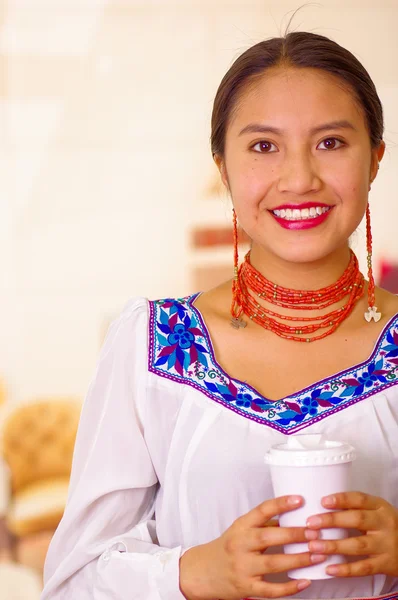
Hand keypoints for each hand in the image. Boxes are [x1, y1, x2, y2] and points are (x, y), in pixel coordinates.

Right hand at [179, 495, 324, 599]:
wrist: (201, 572)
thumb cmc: (226, 548)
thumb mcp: (240, 530)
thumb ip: (263, 524)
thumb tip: (293, 516)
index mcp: (241, 526)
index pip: (261, 510)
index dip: (281, 504)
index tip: (300, 499)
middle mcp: (240, 545)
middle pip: (269, 537)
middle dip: (295, 534)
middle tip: (316, 532)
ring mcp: (243, 567)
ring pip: (273, 563)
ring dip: (298, 559)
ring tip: (318, 555)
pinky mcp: (246, 587)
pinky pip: (271, 589)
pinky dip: (290, 587)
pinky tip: (305, 581)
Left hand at [306, 491, 397, 577]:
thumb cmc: (386, 526)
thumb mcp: (377, 512)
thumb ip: (356, 509)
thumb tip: (322, 507)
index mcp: (380, 507)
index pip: (360, 499)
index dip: (341, 499)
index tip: (322, 501)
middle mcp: (384, 524)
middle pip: (357, 520)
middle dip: (332, 521)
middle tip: (311, 523)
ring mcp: (386, 545)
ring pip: (358, 545)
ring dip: (334, 546)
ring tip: (314, 546)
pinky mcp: (386, 564)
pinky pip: (364, 567)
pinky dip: (346, 569)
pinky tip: (329, 568)